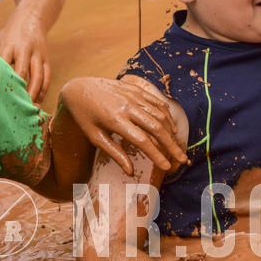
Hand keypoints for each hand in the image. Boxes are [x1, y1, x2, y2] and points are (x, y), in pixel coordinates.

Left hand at [0, 7, 49, 102]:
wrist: (32, 16)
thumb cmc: (10, 32)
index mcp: (9, 45)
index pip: (5, 66)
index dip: (3, 81)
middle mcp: (25, 49)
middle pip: (22, 73)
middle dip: (19, 90)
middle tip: (14, 106)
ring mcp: (38, 54)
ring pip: (38, 77)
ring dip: (34, 93)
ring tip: (29, 107)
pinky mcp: (47, 58)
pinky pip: (48, 76)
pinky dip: (44, 89)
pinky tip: (38, 100)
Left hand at [60, 77, 187, 175]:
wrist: (79, 89)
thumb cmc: (86, 117)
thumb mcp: (95, 137)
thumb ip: (114, 153)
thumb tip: (130, 172)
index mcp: (115, 120)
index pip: (142, 141)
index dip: (157, 155)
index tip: (167, 167)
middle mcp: (127, 106)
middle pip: (156, 128)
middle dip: (171, 145)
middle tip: (181, 159)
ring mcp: (133, 96)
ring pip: (160, 115)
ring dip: (171, 132)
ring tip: (176, 146)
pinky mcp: (136, 89)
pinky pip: (157, 102)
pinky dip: (167, 116)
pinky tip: (171, 128)